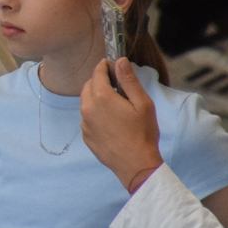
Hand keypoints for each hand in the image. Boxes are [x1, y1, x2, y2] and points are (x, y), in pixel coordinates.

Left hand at [80, 58, 163, 192]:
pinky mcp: (86, 136)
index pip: (97, 72)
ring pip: (86, 102)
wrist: (136, 165)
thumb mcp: (142, 103)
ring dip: (96, 97)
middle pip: (88, 86)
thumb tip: (120, 61)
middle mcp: (87, 108)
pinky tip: (110, 120)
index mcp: (101, 97)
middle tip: (116, 84)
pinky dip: (95, 113)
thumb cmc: (143, 134)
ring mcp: (84, 124)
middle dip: (99, 80)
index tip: (112, 65)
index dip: (105, 66)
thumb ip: (129, 80)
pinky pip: (87, 117)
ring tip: (115, 104)